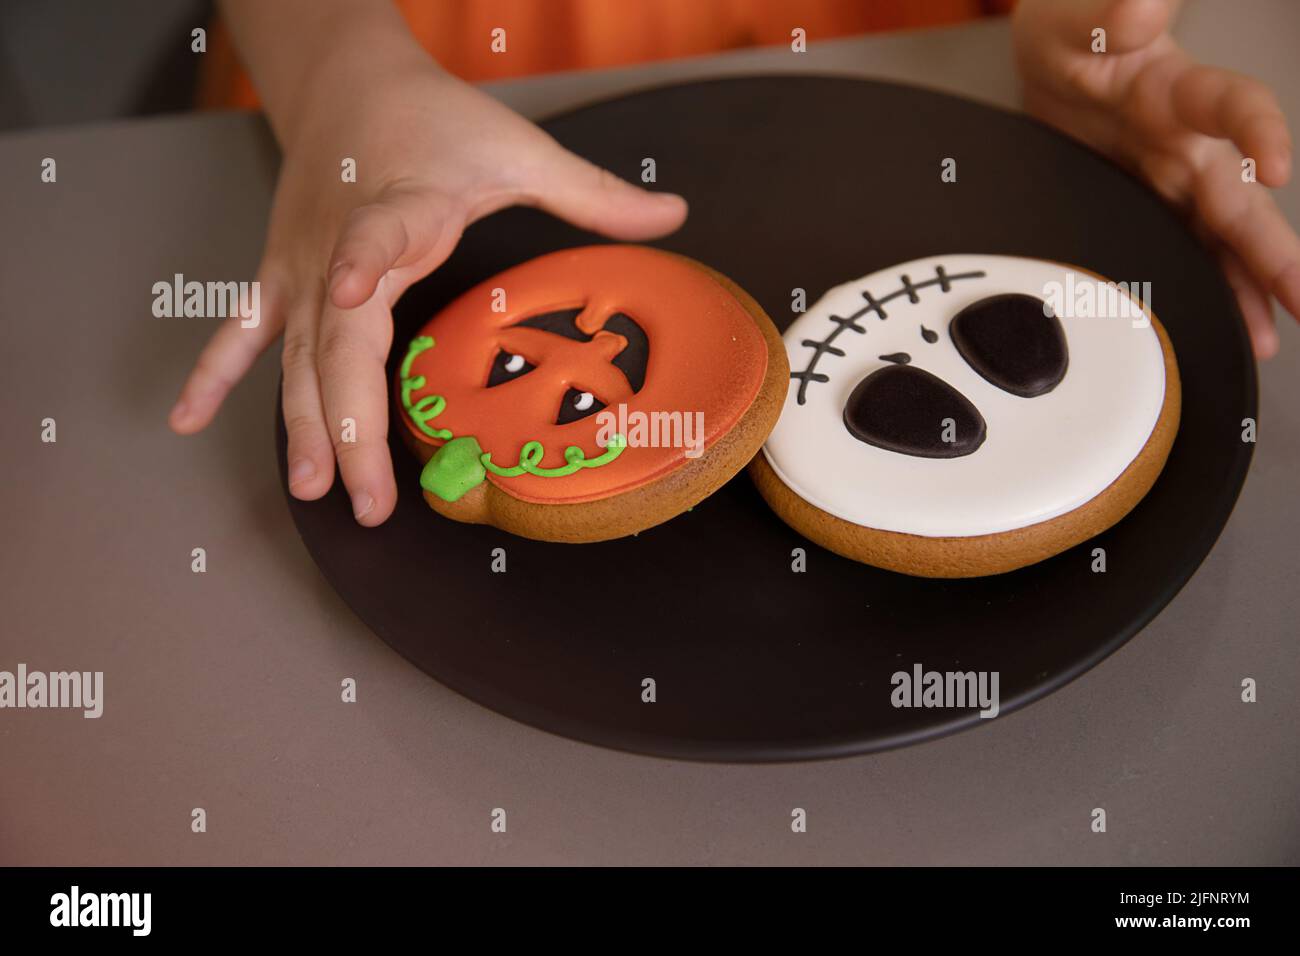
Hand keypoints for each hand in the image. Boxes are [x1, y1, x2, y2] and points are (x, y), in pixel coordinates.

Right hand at [169, 61, 685, 524]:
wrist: (348, 81)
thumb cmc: (434, 119)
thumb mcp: (519, 149)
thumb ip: (593, 193)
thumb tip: (675, 214)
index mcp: (402, 207)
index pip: (378, 236)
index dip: (362, 261)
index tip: (349, 288)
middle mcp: (339, 244)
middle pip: (339, 341)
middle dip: (349, 422)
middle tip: (367, 497)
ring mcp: (301, 266)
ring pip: (297, 356)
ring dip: (304, 424)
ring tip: (316, 489)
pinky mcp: (281, 274)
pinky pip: (243, 330)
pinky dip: (217, 374)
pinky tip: (189, 420)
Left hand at [1012, 0, 1295, 357]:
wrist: (1052, 54)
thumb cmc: (1072, 28)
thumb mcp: (1077, 15)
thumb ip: (1111, 11)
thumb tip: (1141, 6)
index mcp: (1175, 87)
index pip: (1232, 106)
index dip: (1259, 132)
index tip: (1275, 166)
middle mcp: (1185, 137)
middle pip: (1235, 195)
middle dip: (1269, 245)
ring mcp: (1171, 174)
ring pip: (1220, 234)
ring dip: (1248, 283)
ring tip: (1271, 333)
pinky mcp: (1148, 203)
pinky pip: (1187, 249)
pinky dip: (1212, 287)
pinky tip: (1237, 324)